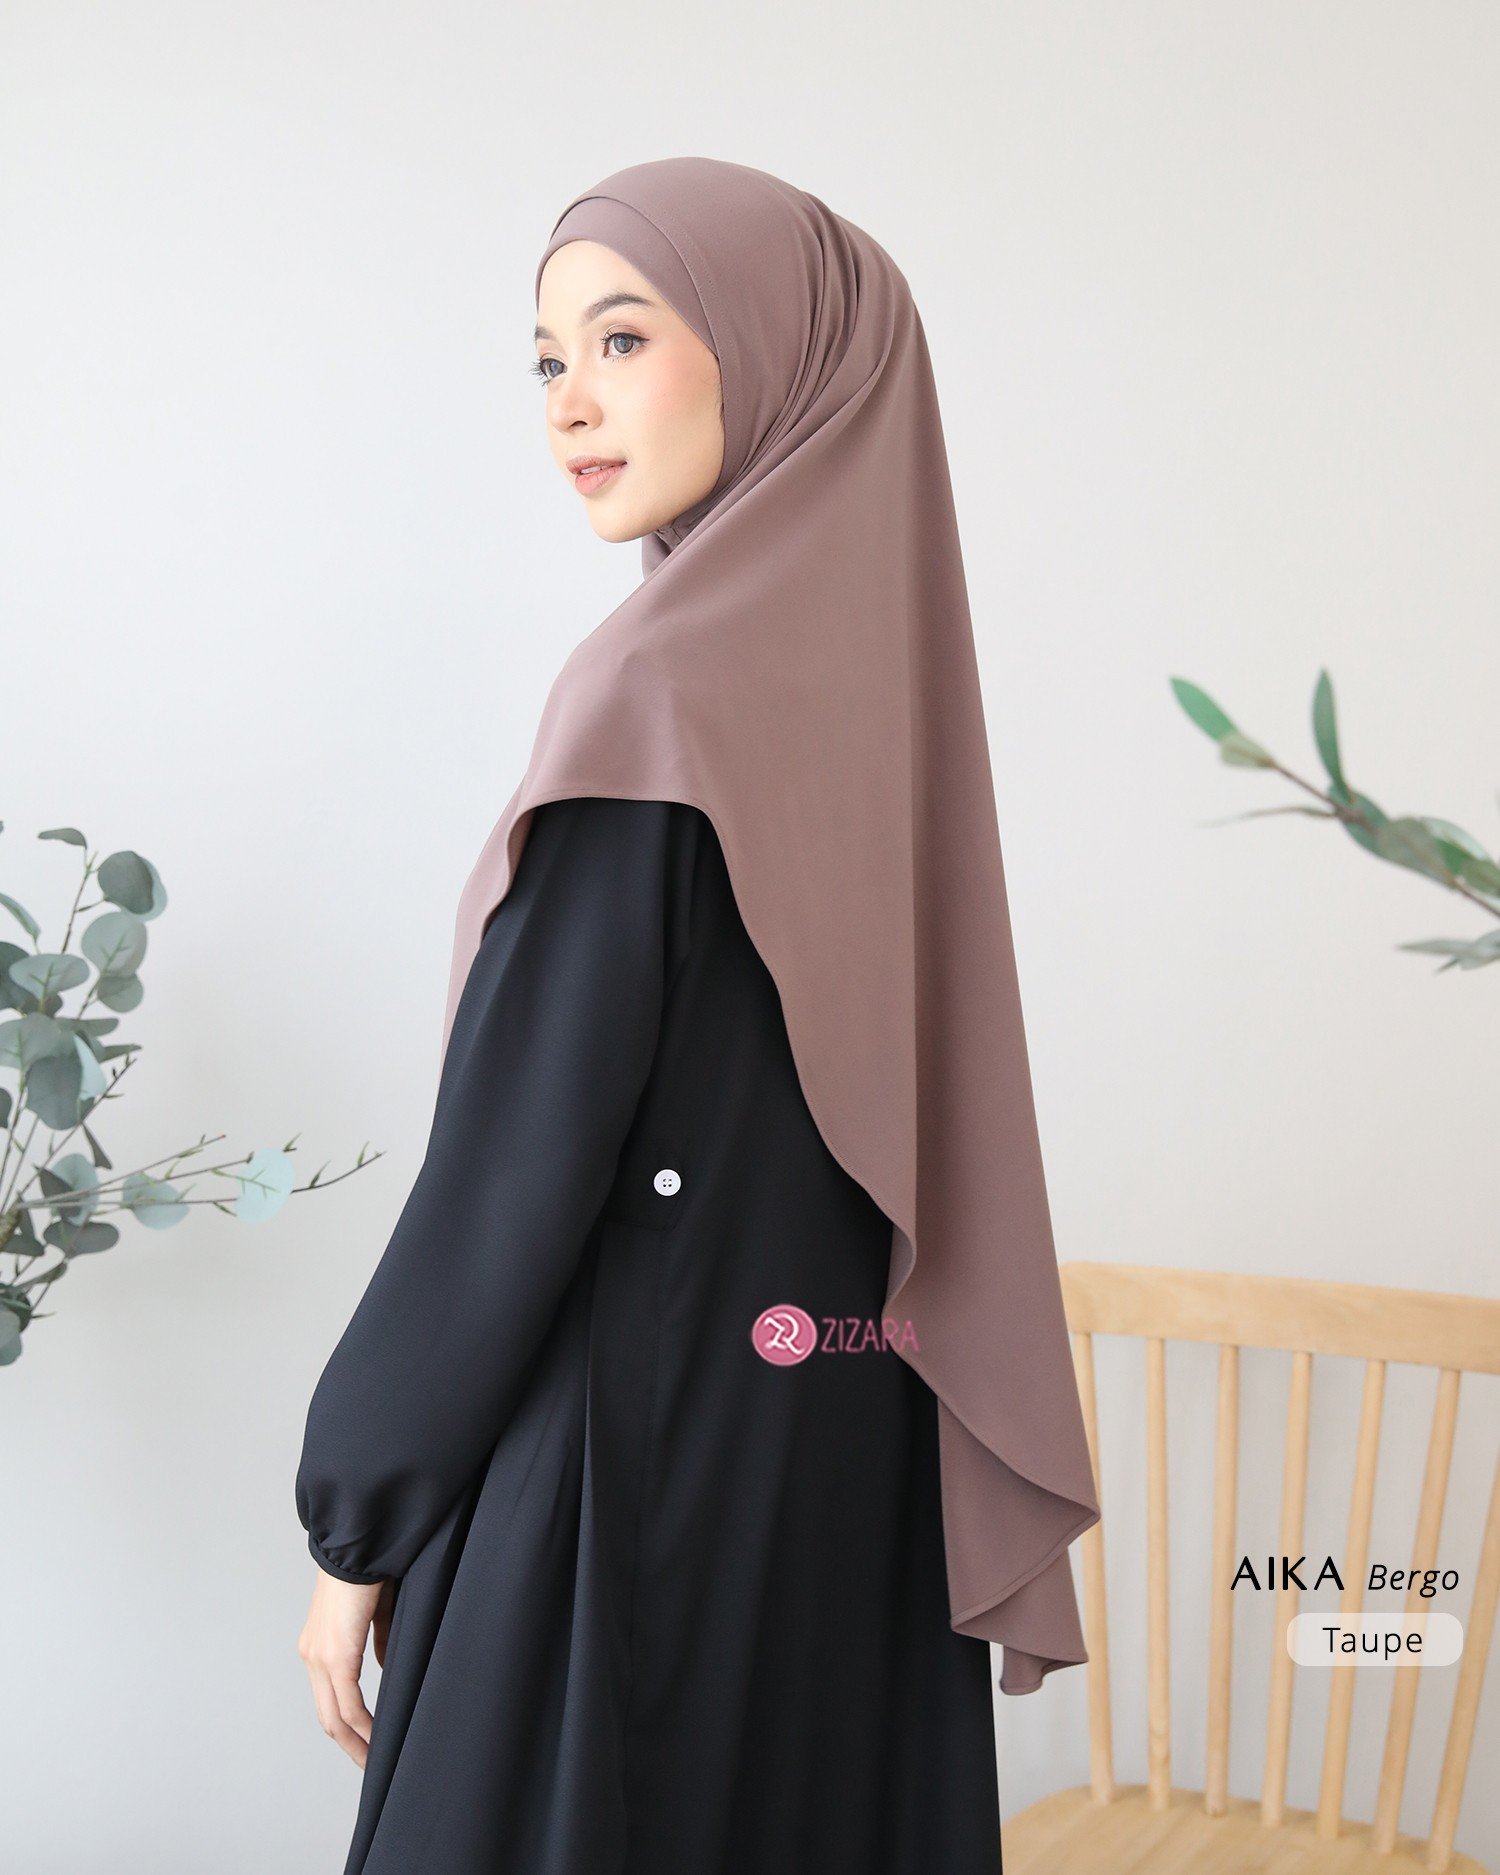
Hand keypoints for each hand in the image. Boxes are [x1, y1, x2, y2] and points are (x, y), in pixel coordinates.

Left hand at [298, 1569, 395, 1766]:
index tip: (367, 1740)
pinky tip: (377, 1738)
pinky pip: (347, 1703)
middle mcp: (313, 1656)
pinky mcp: (335, 1656)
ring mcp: (320, 1658)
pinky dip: (362, 1725)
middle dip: (349, 1744)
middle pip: (327, 1716)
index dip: (347, 1724)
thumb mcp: (375, 1613)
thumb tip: (382, 1665)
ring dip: (355, 1741)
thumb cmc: (371, 1570)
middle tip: (369, 1763)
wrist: (359, 1545)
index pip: (329, 1697)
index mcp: (320, 1645)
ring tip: (374, 1759)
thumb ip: (376, 1641)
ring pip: (333, 1716)